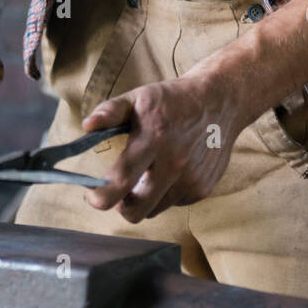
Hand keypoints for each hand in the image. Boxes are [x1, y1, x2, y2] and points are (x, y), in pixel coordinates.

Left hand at [82, 63, 245, 222]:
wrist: (220, 102)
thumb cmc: (172, 100)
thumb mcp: (138, 97)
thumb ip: (110, 112)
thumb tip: (87, 125)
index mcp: (153, 138)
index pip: (121, 181)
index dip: (101, 197)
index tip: (92, 196)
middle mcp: (174, 163)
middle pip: (136, 211)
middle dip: (121, 205)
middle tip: (119, 189)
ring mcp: (191, 179)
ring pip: (154, 209)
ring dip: (145, 199)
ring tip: (147, 173)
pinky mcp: (203, 188)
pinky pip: (174, 204)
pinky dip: (166, 194)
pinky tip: (170, 170)